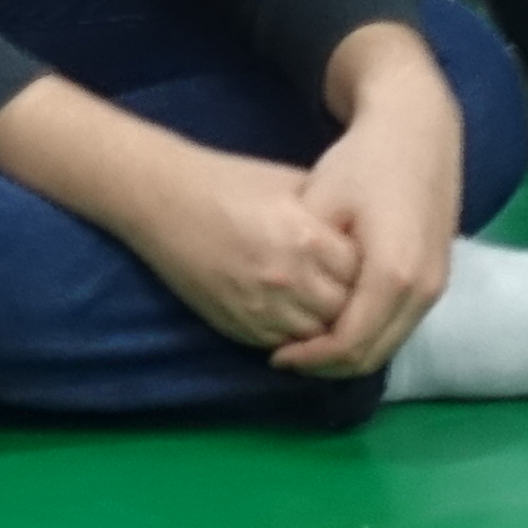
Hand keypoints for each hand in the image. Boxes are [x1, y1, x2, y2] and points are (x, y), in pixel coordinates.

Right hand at [109, 140, 365, 352]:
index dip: (365, 270)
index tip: (362, 261)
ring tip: (322, 301)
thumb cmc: (227, 183)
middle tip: (347, 287)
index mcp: (306, 237)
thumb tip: (365, 237)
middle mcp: (289, 279)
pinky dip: (296, 335)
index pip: (363, 273)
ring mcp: (262, 309)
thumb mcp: (289, 183)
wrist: (162, 200)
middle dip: (350, 301)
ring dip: (324, 323)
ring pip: (319, 337)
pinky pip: (286, 344)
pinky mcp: (240, 327)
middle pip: (345, 310)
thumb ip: (329, 215)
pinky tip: (293, 311)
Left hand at [266, 29, 462, 378]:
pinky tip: (339, 318)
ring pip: (391, 341)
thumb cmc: (361, 161)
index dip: (310, 359)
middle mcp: (424, 290)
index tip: (276, 355)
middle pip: (374, 354)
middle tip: (289, 357)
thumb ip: (307, 262)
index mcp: (393, 276)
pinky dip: (371, 331)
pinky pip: (402, 321)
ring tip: (309, 342)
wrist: (418, 128)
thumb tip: (284, 304)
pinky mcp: (439, 276)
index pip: (349, 345)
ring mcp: (437, 285)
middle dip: (329, 364)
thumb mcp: (320, 206)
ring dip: (351, 350)